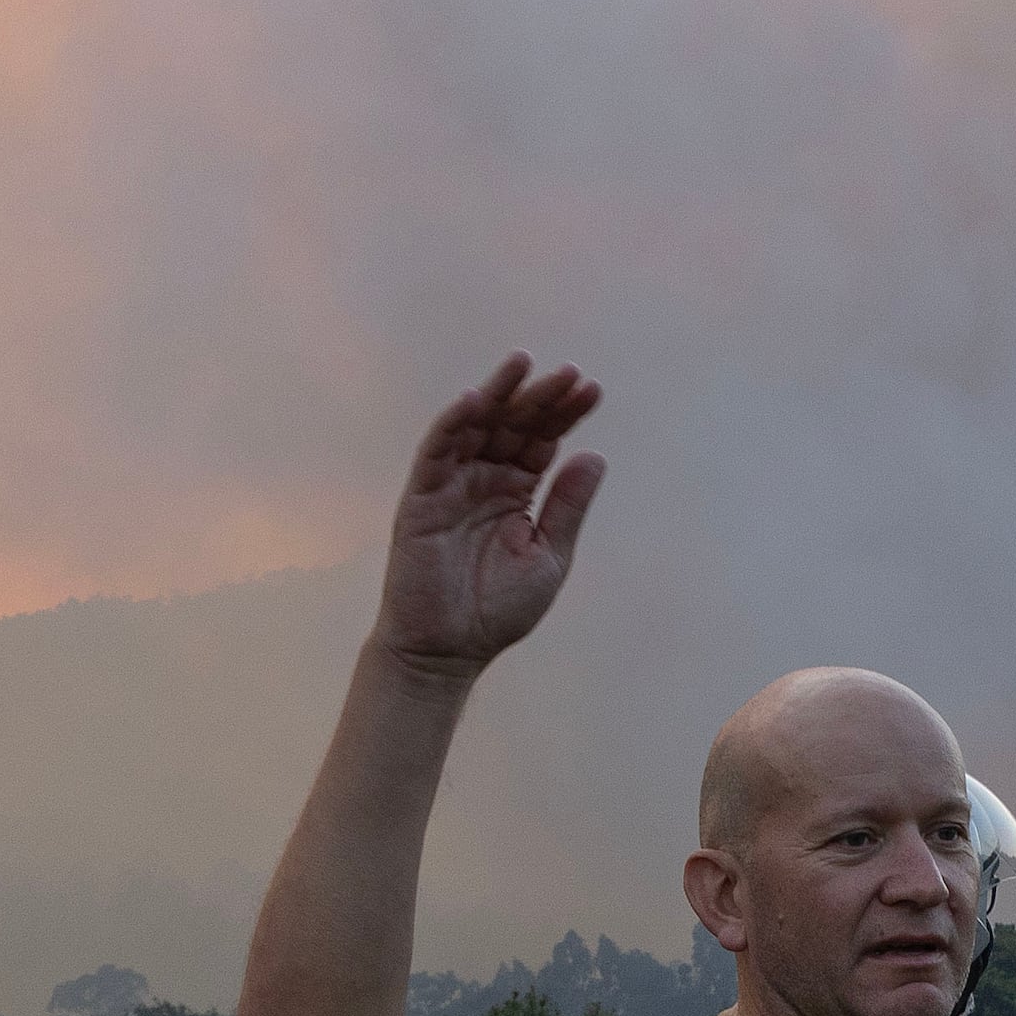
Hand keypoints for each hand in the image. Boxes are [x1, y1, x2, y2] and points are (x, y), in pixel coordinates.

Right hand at [376, 355, 604, 675]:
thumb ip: (567, 507)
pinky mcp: (421, 499)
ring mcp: (451, 486)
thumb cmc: (496, 610)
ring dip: (497, 395)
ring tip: (522, 365)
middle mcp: (484, 480)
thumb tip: (595, 456)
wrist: (448, 651)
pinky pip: (435, 453)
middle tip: (569, 373)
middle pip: (512, 426)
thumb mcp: (548, 556)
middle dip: (540, 398)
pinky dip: (452, 425)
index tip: (592, 389)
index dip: (565, 414)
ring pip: (474, 427)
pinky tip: (475, 401)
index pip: (542, 441)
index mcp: (516, 492)